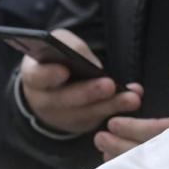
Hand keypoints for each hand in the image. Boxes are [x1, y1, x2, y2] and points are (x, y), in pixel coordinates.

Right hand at [21, 29, 142, 134]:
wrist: (53, 84)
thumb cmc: (55, 58)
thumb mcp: (58, 43)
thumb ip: (71, 47)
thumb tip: (93, 65)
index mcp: (34, 76)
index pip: (38, 77)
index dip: (49, 75)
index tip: (64, 70)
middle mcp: (44, 101)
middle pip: (66, 100)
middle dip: (89, 93)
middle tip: (109, 85)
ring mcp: (61, 117)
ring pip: (86, 114)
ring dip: (111, 105)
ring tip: (132, 97)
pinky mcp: (80, 124)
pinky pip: (99, 119)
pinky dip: (117, 108)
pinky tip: (134, 98)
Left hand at [93, 62, 168, 159]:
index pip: (157, 132)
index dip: (132, 128)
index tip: (111, 123)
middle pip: (150, 153)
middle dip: (120, 146)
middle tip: (98, 138)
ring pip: (153, 165)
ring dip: (126, 158)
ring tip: (105, 152)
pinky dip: (141, 167)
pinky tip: (126, 164)